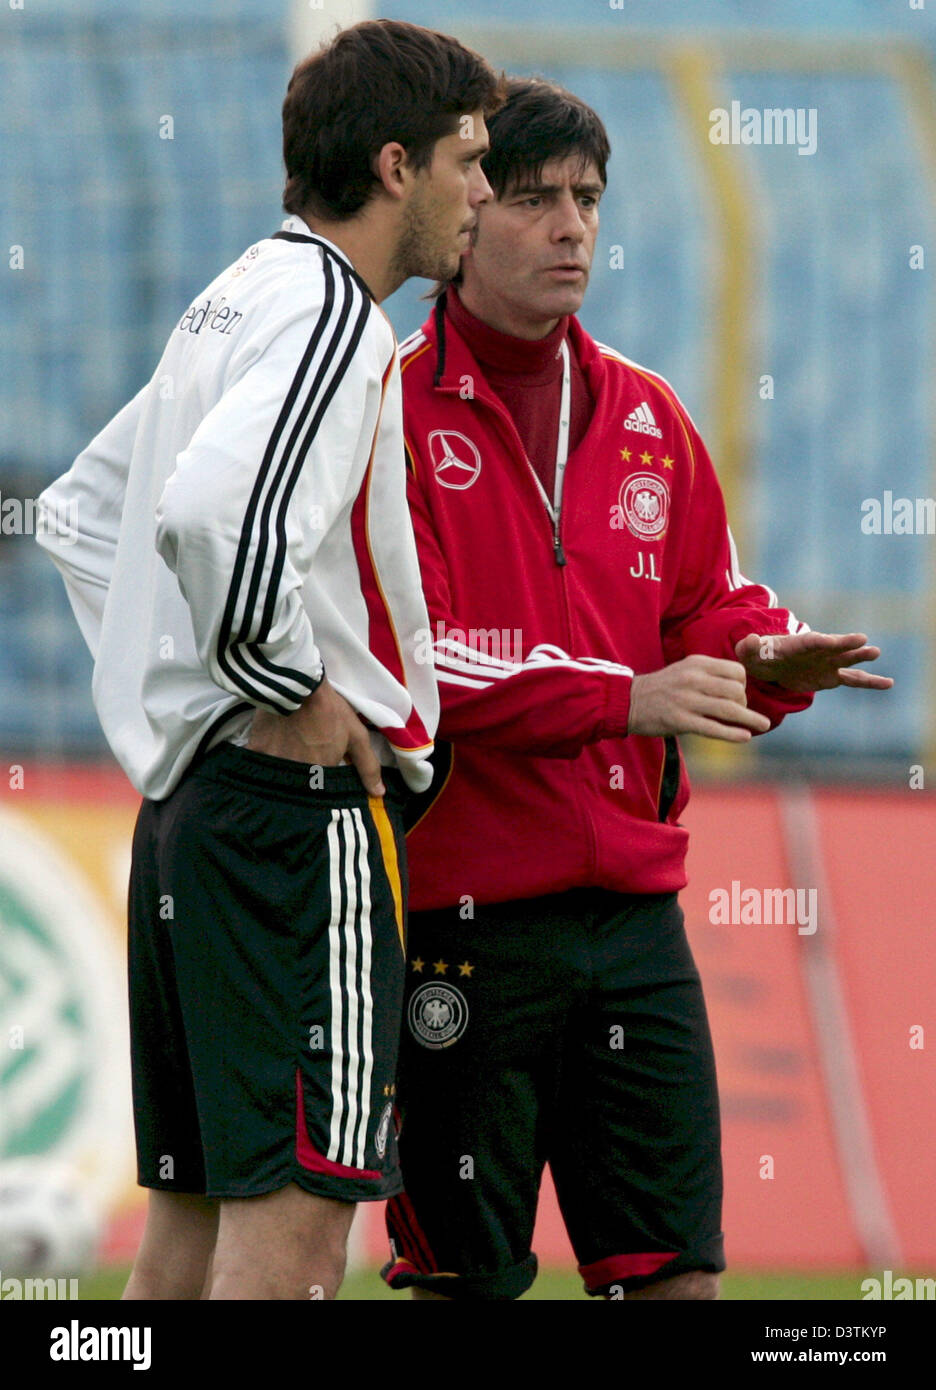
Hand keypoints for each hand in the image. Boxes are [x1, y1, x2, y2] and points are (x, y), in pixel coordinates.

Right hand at [247, 677, 385, 795]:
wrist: (298, 684)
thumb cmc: (330, 711)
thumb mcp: (356, 736)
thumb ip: (367, 767)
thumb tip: (378, 793)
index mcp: (320, 775)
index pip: (320, 792)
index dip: (321, 782)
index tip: (321, 770)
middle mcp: (295, 776)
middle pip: (298, 785)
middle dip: (302, 777)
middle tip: (304, 755)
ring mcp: (273, 764)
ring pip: (277, 777)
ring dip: (284, 768)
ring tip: (289, 750)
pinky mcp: (255, 751)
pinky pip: (258, 763)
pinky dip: (264, 759)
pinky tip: (270, 746)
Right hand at [627, 655, 770, 741]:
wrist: (629, 701)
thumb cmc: (662, 688)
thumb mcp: (685, 670)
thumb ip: (709, 675)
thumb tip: (738, 688)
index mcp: (696, 664)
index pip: (735, 671)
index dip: (744, 684)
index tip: (741, 695)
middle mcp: (693, 679)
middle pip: (735, 690)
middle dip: (745, 703)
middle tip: (744, 714)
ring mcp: (686, 700)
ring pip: (728, 709)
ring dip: (749, 719)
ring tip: (762, 725)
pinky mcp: (680, 721)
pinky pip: (713, 728)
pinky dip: (732, 734)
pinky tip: (745, 737)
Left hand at [735, 632, 893, 693]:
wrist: (769, 665)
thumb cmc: (758, 655)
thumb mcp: (748, 651)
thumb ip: (748, 646)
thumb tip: (749, 640)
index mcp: (797, 644)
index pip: (811, 641)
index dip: (822, 641)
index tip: (833, 640)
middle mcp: (817, 650)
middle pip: (834, 646)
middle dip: (846, 644)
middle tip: (862, 641)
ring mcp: (827, 663)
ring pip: (848, 661)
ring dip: (861, 658)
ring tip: (876, 653)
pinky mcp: (832, 677)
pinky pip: (854, 680)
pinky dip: (870, 682)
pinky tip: (888, 683)